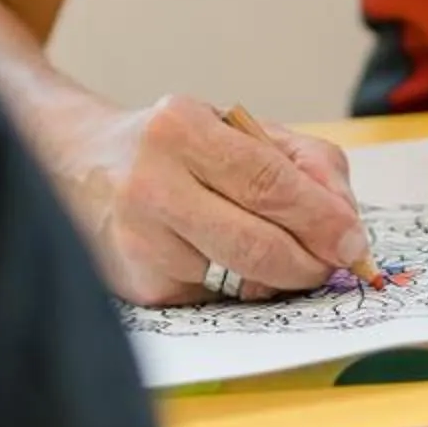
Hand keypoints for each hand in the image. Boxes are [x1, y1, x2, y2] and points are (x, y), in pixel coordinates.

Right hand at [63, 96, 373, 306]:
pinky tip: (231, 262)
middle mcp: (152, 185)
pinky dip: (242, 287)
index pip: (269, 182)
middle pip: (258, 243)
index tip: (354, 242)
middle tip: (334, 264)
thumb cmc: (173, 149)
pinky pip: (217, 298)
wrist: (73, 168)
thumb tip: (345, 222)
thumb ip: (302, 161)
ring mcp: (140, 242)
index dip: (321, 218)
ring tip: (288, 259)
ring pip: (242, 279)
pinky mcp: (139, 287)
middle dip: (311, 261)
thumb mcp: (234, 128)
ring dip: (281, 278)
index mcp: (181, 129)